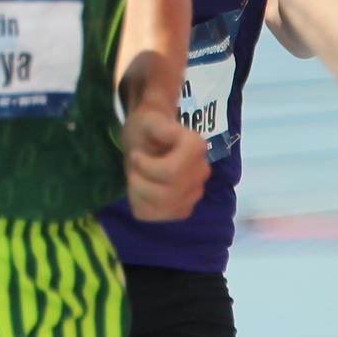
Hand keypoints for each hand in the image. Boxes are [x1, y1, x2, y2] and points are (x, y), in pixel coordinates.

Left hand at [123, 101, 209, 220]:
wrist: (149, 138)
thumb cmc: (146, 127)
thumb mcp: (146, 120)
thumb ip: (159, 125)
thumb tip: (174, 133)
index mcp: (196, 147)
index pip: (170, 173)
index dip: (145, 165)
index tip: (137, 155)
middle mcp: (201, 172)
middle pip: (165, 194)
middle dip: (140, 180)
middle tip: (135, 166)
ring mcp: (195, 193)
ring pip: (161, 207)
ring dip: (139, 191)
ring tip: (138, 175)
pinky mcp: (183, 209)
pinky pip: (155, 216)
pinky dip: (141, 204)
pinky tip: (141, 189)